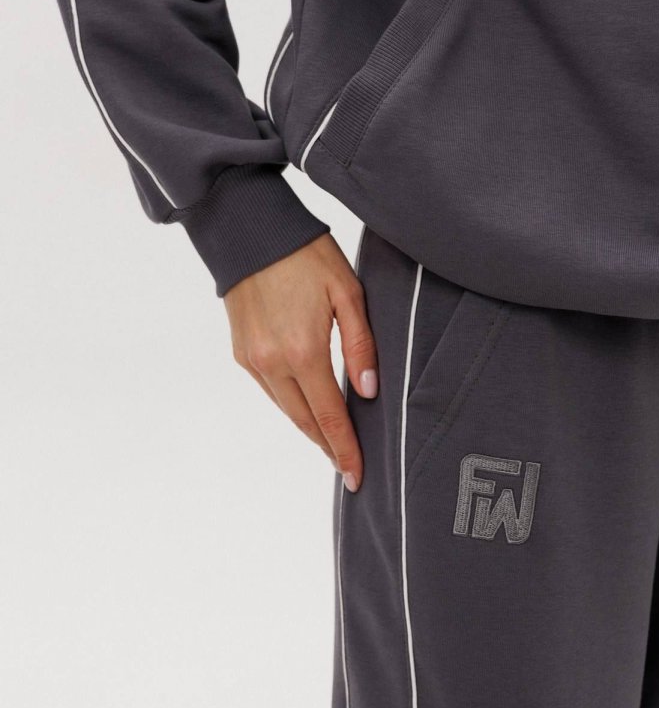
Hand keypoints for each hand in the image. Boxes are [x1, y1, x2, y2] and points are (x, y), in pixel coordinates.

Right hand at [224, 234, 377, 491]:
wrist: (251, 231)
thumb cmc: (306, 255)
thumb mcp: (348, 292)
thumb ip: (361, 345)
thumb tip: (368, 392)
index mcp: (303, 351)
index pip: (329, 416)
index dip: (344, 449)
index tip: (357, 476)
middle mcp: (272, 363)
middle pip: (305, 422)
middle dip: (329, 447)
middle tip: (350, 468)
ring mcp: (252, 360)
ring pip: (286, 409)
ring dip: (310, 428)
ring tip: (334, 442)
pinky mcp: (241, 353)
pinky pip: (271, 391)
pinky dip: (292, 405)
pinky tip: (309, 407)